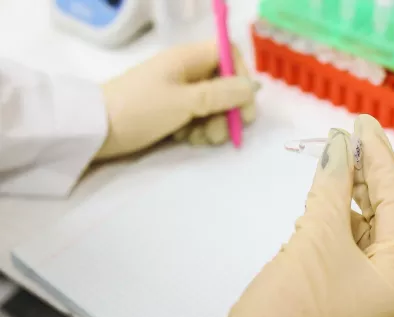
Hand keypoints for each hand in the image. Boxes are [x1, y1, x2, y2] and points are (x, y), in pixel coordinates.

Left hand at [96, 41, 257, 159]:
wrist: (95, 131)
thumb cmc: (140, 109)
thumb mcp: (185, 102)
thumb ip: (222, 94)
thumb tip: (253, 87)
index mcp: (188, 59)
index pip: (228, 54)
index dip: (241, 75)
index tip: (244, 103)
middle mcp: (185, 72)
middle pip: (223, 83)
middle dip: (228, 109)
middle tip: (224, 133)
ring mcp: (177, 92)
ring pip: (212, 105)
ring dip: (213, 124)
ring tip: (198, 139)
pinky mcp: (169, 111)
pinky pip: (195, 118)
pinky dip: (196, 129)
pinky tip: (184, 139)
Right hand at [206, 115, 393, 316]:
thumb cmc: (290, 310)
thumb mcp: (316, 239)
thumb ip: (332, 188)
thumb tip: (341, 147)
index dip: (381, 160)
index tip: (364, 125)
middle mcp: (386, 293)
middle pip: (380, 220)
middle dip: (363, 177)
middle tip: (347, 137)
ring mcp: (358, 301)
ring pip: (358, 236)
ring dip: (344, 200)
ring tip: (332, 165)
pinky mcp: (331, 302)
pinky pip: (339, 254)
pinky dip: (328, 226)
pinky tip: (317, 206)